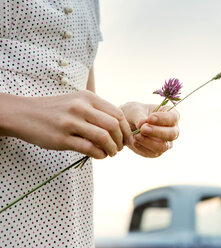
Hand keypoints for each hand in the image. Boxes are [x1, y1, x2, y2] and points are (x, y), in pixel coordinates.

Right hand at [0, 91, 124, 158]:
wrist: (25, 114)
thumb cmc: (57, 109)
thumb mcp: (78, 101)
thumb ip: (98, 110)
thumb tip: (120, 127)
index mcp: (88, 97)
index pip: (117, 114)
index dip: (126, 129)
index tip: (127, 139)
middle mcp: (81, 108)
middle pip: (113, 125)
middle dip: (121, 140)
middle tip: (120, 148)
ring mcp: (70, 123)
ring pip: (103, 137)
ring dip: (112, 149)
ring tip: (111, 153)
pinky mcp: (62, 138)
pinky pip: (88, 148)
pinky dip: (99, 155)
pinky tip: (100, 156)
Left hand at [119, 102, 179, 157]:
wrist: (125, 125)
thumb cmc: (134, 114)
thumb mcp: (135, 111)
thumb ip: (139, 117)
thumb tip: (142, 124)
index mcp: (170, 114)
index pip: (173, 117)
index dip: (163, 118)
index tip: (150, 118)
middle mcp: (171, 129)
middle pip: (172, 134)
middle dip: (157, 132)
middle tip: (143, 129)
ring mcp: (165, 142)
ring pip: (163, 146)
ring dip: (148, 141)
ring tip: (136, 135)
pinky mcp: (156, 151)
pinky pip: (153, 153)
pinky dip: (142, 147)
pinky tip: (134, 141)